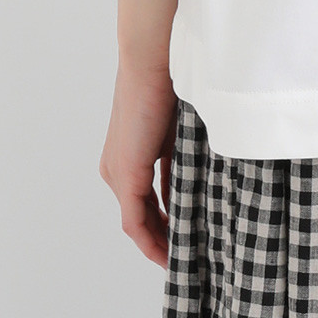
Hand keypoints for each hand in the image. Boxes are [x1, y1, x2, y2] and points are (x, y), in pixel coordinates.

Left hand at [99, 61, 178, 266]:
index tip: (184, 234)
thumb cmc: (169, 79)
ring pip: (137, 221)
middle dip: (162, 237)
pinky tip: (169, 253)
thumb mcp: (178, 126)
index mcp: (128, 153)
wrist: (151, 58)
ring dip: (158, 241)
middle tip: (186, 255)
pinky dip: (150, 240)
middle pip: (139, 215)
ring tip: (180, 258)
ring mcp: (118, 173)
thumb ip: (182, 154)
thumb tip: (201, 177)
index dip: (164, 220)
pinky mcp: (125, 175)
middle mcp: (116, 168)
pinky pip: (135, 221)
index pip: (145, 198)